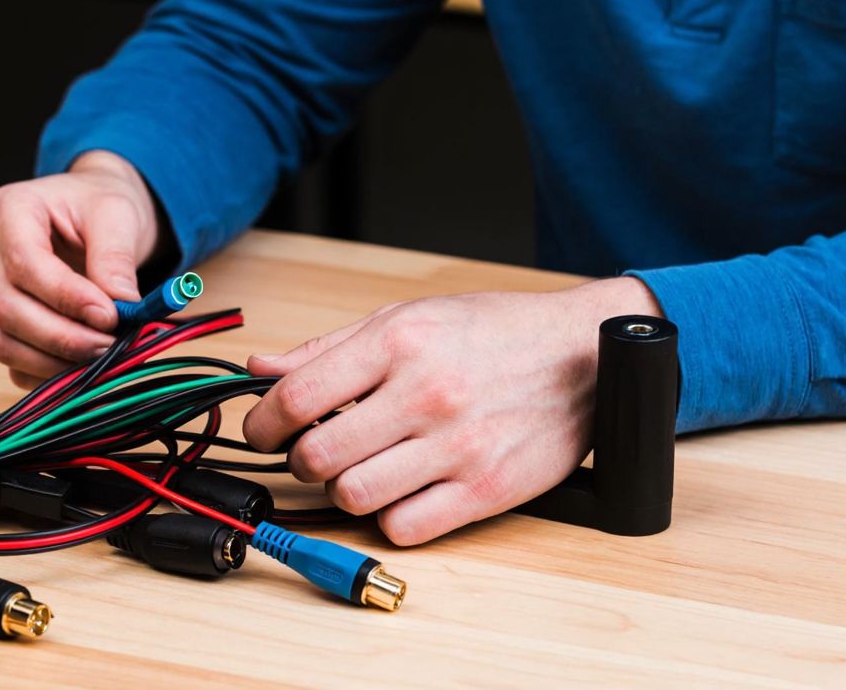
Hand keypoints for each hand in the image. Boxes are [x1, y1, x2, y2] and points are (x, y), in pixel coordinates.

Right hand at [0, 151, 161, 386]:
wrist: (95, 215)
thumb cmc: (98, 206)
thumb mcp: (117, 215)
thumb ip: (116, 258)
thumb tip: (120, 305)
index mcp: (12, 210)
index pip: (24, 262)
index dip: (65, 296)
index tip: (108, 315)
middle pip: (8, 308)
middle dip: (62, 336)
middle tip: (110, 344)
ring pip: (4, 341)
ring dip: (53, 361)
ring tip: (101, 358)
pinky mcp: (4, 323)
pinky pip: (14, 361)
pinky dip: (47, 375)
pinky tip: (83, 369)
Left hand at [242, 278, 661, 544]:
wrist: (584, 353)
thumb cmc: (494, 332)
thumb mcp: (408, 318)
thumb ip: (329, 349)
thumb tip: (260, 367)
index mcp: (398, 342)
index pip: (296, 398)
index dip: (263, 424)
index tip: (263, 432)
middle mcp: (425, 393)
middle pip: (316, 456)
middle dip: (302, 460)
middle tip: (314, 452)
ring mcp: (457, 446)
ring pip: (353, 496)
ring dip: (344, 489)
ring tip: (360, 470)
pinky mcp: (486, 488)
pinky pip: (404, 527)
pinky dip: (391, 516)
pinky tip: (402, 491)